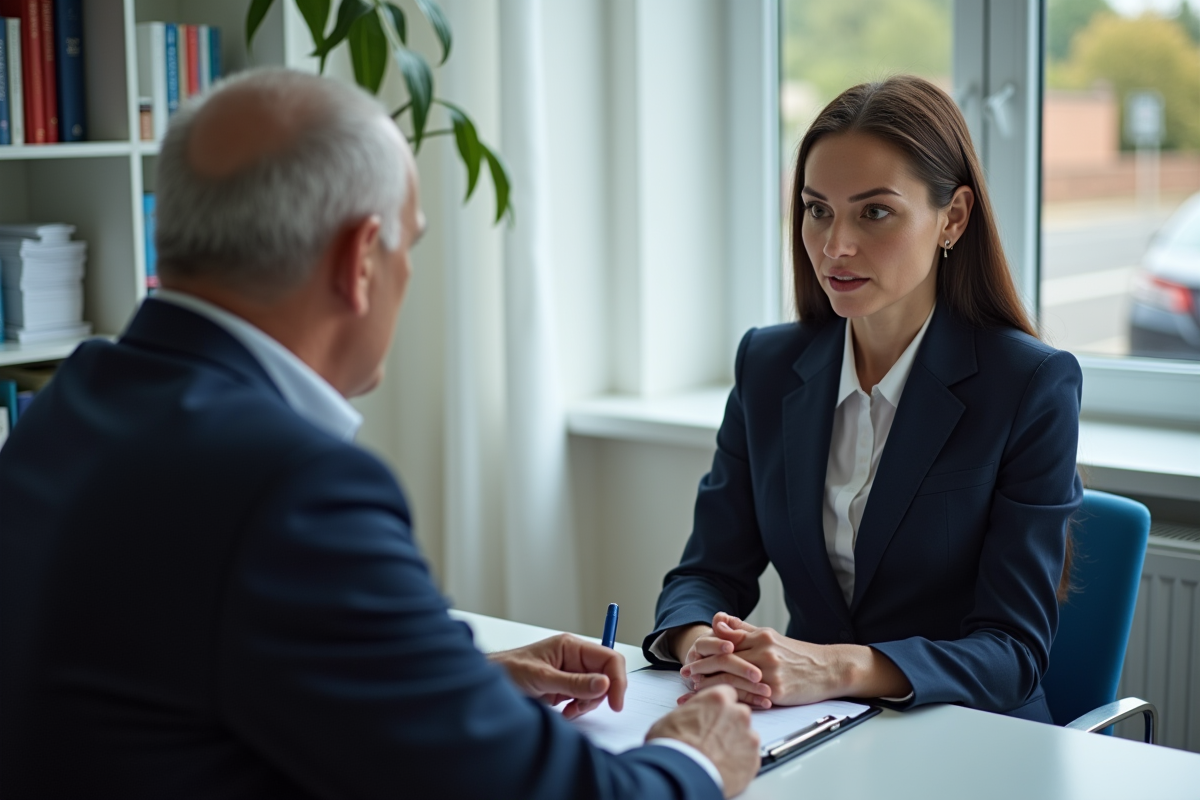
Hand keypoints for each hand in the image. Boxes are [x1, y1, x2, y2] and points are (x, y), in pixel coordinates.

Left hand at [489, 634, 626, 719]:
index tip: (616, 701)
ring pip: (597, 690)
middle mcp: (574, 658)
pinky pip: (584, 699)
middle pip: (606, 676)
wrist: (487, 684)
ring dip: (587, 704)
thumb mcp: (542, 678)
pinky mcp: (564, 688)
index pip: (608, 658)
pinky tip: (565, 711)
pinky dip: (579, 709)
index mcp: (571, 647)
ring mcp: (570, 674)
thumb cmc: (508, 670)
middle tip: (582, 707)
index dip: (617, 679)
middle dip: (599, 694)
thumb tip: (604, 684)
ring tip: (569, 710)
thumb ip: (574, 683)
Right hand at [647, 685, 759, 798]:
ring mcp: (749, 736)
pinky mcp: (754, 758)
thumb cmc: (674, 746)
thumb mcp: (672, 719)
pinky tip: (724, 766)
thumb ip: (689, 714)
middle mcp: (738, 714)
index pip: (727, 694)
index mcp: (718, 699)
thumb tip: (686, 720)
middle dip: (729, 724)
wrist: (684, 774)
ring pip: (746, 736)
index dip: (719, 706)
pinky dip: (741, 761)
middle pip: (739, 714)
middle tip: (713, 738)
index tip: (714, 714)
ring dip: (736, 743)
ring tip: (717, 755)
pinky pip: (750, 756)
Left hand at [682, 614, 911, 706]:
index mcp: (761, 637)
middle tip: (685, 672)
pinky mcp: (777, 691)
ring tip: (692, 691)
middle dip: (701, 666)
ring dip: (709, 684)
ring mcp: (770, 672)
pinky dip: (730, 698)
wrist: (829, 669)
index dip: (705, 649)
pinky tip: (719, 702)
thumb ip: (744, 629)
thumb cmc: (798, 655)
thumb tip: (720, 619)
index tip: (691, 655)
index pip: (726, 641)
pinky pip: (748, 695)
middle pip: (724, 657)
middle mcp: (764, 651)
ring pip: (732, 677)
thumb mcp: (772, 636)